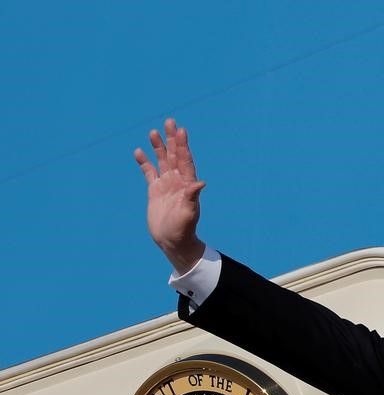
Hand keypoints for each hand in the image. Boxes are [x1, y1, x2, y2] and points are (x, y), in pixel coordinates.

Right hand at [135, 118, 205, 274]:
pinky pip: (149, 173)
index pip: (185, 160)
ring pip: (162, 161)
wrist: (172, 241)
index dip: (183, 145)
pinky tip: (139, 152)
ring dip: (158, 147)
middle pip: (175, 155)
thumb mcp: (189, 213)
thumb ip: (192, 197)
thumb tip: (201, 183)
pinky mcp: (155, 191)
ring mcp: (166, 185)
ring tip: (153, 132)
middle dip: (172, 139)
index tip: (181, 130)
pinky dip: (144, 162)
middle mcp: (178, 181)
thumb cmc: (183, 229)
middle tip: (170, 121)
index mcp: (187, 184)